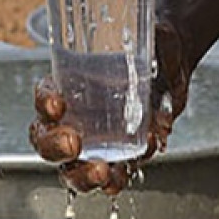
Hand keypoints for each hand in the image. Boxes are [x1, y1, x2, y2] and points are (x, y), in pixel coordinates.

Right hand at [28, 16, 193, 193]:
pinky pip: (108, 176)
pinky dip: (114, 181)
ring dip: (81, 174)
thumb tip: (163, 55)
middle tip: (72, 143)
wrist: (174, 69)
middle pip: (47, 138)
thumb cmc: (152, 46)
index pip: (46, 94)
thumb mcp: (154, 37)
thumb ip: (158, 43)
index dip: (44, 101)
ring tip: (101, 173)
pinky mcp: (119, 156)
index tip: (57, 104)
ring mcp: (95, 140)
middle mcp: (76, 115)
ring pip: (71, 166)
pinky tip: (118, 179)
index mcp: (71, 82)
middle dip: (53, 145)